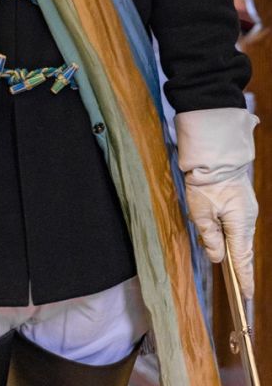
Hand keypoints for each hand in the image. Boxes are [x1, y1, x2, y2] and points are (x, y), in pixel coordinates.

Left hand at [185, 173, 257, 297]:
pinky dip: (230, 231)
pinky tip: (220, 232)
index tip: (246, 295)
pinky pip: (238, 223)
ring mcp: (247, 210)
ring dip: (231, 245)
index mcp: (239, 226)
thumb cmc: (206, 183)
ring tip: (221, 255)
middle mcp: (248, 220)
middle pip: (242, 248)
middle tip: (238, 285)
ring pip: (239, 235)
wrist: (215, 154)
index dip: (243, 279)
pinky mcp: (243, 202)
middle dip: (237, 264)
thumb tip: (217, 256)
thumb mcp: (201, 213)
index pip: (242, 260)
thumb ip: (209, 237)